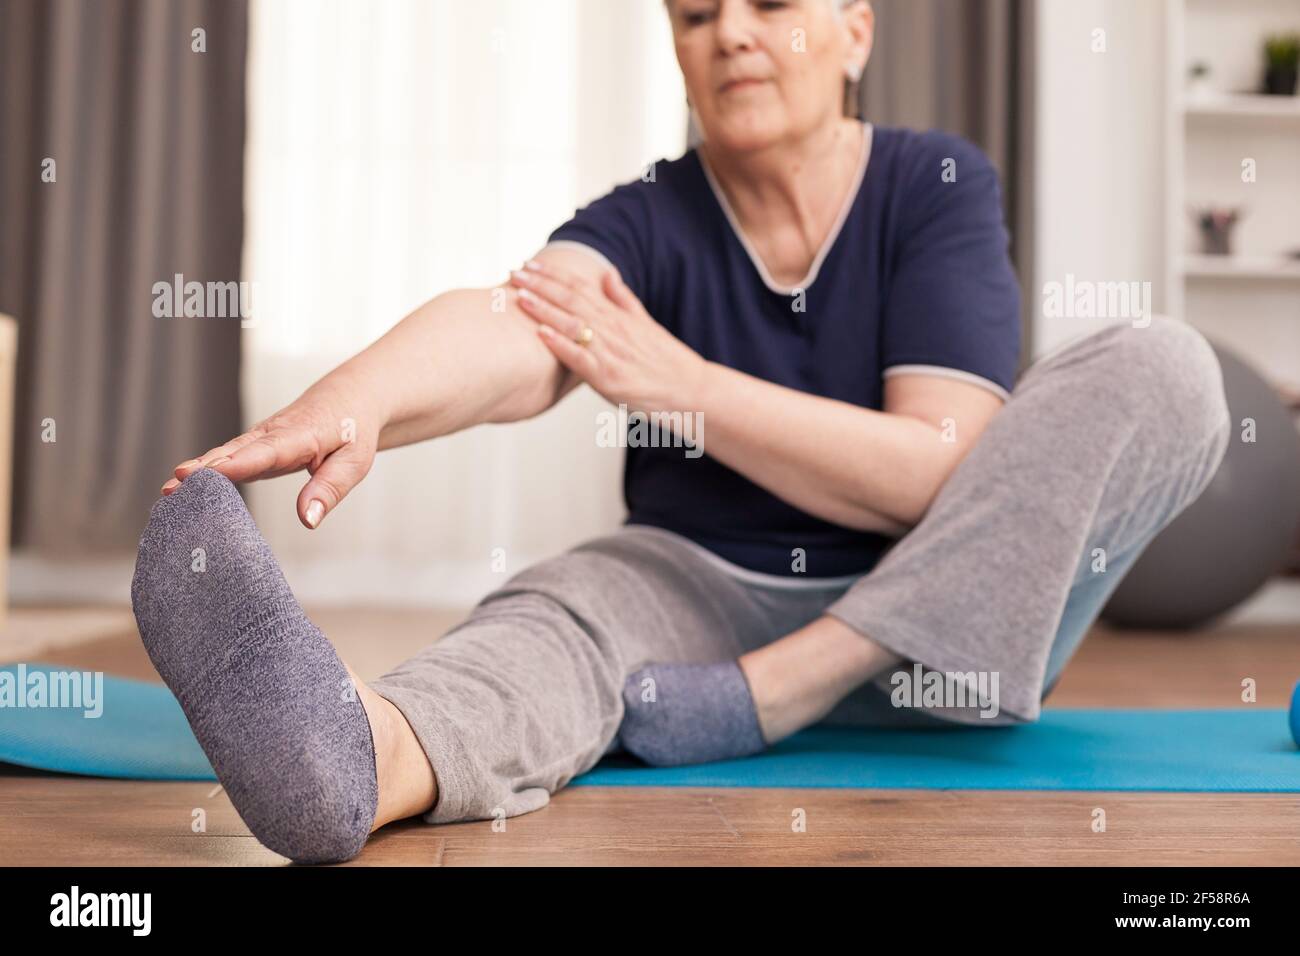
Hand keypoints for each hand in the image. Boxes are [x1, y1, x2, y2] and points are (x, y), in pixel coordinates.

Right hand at [163, 382, 379, 529]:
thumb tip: (308, 520)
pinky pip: (228, 457)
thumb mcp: (354, 462)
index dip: (234, 464)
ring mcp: (261, 438)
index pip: (265, 452)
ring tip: (168, 490)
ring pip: (226, 453)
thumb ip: (329, 489)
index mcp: (300, 435)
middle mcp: (273, 434)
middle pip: (235, 451)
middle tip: (173, 486)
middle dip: (204, 469)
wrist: (349, 399)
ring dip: (197, 470)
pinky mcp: (255, 445)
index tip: (205, 475)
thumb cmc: (353, 431)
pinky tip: (182, 488)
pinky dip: (205, 471)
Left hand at [507, 260, 707, 414]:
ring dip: (544, 310)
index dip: (553, 275)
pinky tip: (540, 334)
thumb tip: (607, 273)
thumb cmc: (666, 360)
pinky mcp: (609, 378)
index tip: (529, 264)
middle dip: (540, 286)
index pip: (581, 288)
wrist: (690, 390)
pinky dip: (560, 345)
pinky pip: (580, 359)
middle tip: (514, 273)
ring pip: (572, 325)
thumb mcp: (646, 323)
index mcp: (619, 316)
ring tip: (520, 297)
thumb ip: (623, 299)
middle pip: (571, 300)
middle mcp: (613, 330)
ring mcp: (610, 353)